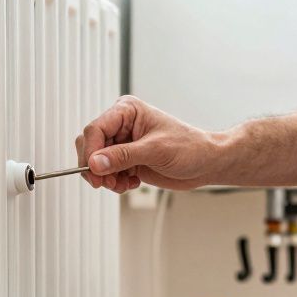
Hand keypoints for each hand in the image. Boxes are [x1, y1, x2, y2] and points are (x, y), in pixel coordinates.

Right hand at [75, 95, 222, 191]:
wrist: (205, 164)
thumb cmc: (189, 148)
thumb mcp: (156, 150)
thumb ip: (123, 156)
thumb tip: (95, 163)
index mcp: (127, 111)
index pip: (96, 129)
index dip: (90, 152)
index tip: (93, 172)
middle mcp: (121, 125)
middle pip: (91, 145)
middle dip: (96, 167)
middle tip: (106, 183)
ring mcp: (123, 143)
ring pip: (96, 162)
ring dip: (106, 178)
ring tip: (123, 185)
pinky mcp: (127, 160)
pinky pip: (107, 172)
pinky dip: (114, 182)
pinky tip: (131, 184)